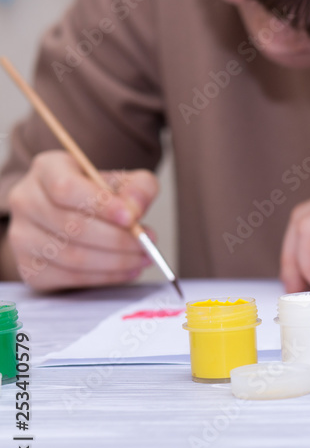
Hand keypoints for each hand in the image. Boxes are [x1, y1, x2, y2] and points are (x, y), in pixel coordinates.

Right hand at [4, 151, 158, 290]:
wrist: (72, 216)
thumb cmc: (97, 196)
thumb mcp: (123, 182)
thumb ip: (138, 188)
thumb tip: (135, 209)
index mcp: (47, 170)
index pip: (67, 188)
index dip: (101, 205)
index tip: (132, 219)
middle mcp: (26, 200)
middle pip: (73, 226)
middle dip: (119, 240)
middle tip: (148, 244)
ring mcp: (22, 236)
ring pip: (72, 256)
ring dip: (116, 262)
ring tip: (143, 258)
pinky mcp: (30, 267)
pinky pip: (70, 277)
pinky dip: (105, 277)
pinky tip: (127, 270)